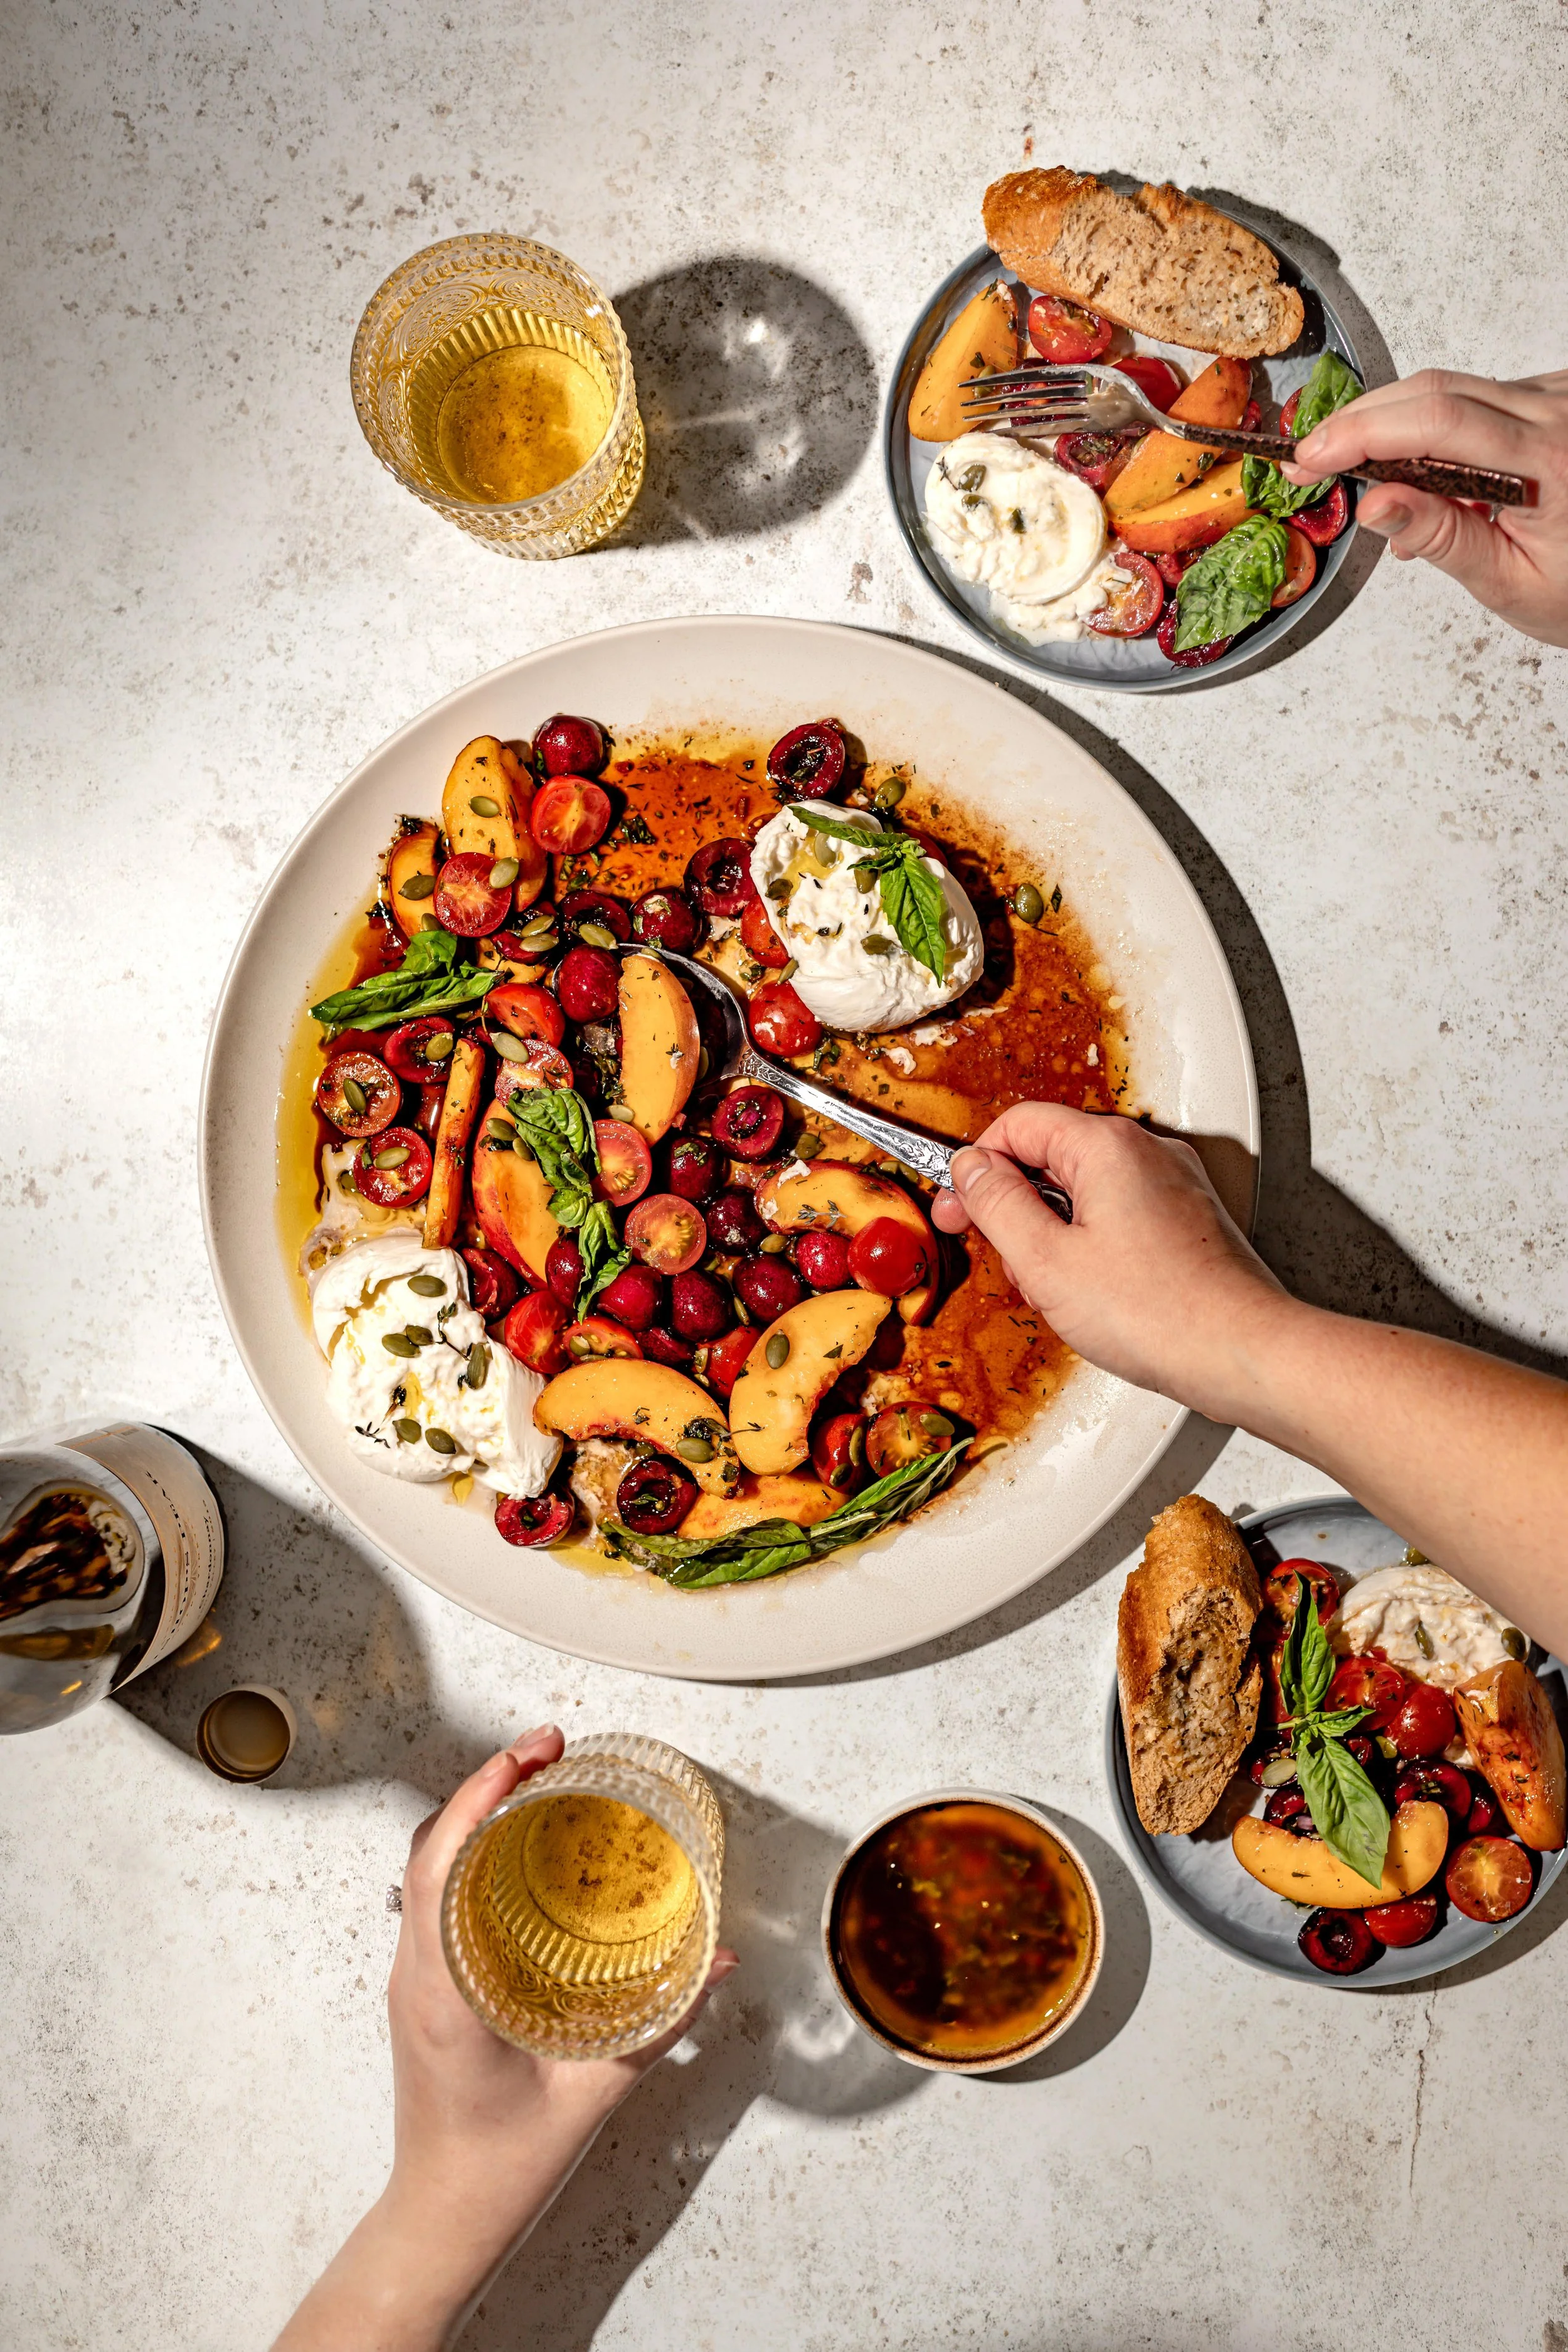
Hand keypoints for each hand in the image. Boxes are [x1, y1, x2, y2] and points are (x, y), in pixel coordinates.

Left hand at [276, 1728, 735, 2351]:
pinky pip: (438, 1899)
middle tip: (546, 1749)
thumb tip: (713, 1962)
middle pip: (432, 1848)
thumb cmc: (502, 2166)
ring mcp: (413, 1979)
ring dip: (478, 1816)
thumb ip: (658, 2026)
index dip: (480, 1796)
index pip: (441, 1864)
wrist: (446, 2216)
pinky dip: (474, 1856)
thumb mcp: (593, 2093)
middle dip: (487, 1786)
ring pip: (429, 1869)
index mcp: (443, 1990)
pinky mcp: (423, 1988)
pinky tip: (520, 1851)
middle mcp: (417, 1973)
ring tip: (537, 1782)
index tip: (527, 1755)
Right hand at [931, 1104, 1285, 1417]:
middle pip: (1052, 1156)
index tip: (957, 1207)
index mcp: (1108, 1147)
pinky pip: (1120, 1216)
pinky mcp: (1189, 1221)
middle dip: (1014, 1206)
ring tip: (1050, 1287)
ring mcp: (1174, 1186)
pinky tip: (1088, 1294)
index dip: (976, 1167)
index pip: (1018, 1124)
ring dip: (1052, 1233)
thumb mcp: (1044, 1261)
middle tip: (995, 1251)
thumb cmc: (1159, 1313)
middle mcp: (1147, 1153)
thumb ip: (996, 1205)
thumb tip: (971, 1169)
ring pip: (1085, 1191)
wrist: (1241, 1353)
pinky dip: (1090, 1246)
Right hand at [1283, 368, 1567, 645]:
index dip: (1363, 432)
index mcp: (1548, 463)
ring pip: (1452, 388)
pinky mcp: (1553, 396)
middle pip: (1436, 390)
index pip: (1438, 424)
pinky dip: (1432, 430)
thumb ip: (1442, 538)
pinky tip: (1420, 475)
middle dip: (1361, 421)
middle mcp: (1558, 413)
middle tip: (1312, 457)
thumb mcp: (1510, 582)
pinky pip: (1478, 397)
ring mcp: (1558, 397)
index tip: (1312, 456)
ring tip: (1366, 482)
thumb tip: (1374, 505)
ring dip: (1394, 426)